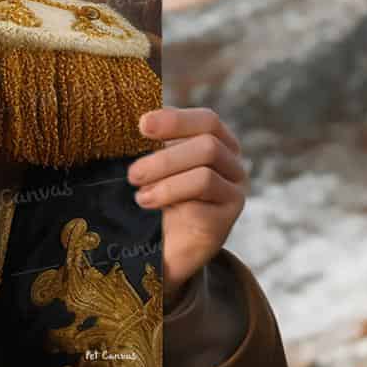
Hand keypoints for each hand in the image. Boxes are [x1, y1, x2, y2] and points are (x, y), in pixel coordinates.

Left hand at [128, 107, 246, 305]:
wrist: (162, 247)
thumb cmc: (156, 195)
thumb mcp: (155, 163)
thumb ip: (154, 141)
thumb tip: (139, 119)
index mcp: (216, 141)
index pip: (207, 121)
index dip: (176, 120)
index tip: (142, 125)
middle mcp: (232, 163)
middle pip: (207, 144)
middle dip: (164, 157)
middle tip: (132, 173)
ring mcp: (234, 190)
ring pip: (206, 169)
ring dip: (165, 176)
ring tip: (138, 190)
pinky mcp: (228, 217)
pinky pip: (204, 196)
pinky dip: (171, 194)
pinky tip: (148, 203)